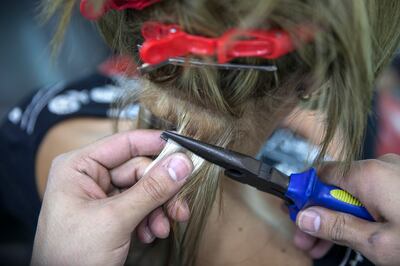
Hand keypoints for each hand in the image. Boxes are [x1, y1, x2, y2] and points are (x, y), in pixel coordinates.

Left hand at [31, 130, 192, 265]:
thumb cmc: (69, 257)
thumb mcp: (114, 220)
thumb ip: (150, 190)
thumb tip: (180, 164)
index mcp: (78, 167)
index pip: (125, 143)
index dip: (155, 144)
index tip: (183, 149)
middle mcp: (91, 177)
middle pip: (140, 169)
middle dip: (161, 190)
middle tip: (179, 205)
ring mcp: (102, 196)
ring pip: (145, 189)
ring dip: (159, 208)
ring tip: (163, 227)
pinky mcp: (112, 213)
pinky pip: (142, 205)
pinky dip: (151, 218)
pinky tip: (151, 233)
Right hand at [295, 154, 399, 265]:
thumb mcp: (379, 243)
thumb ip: (338, 228)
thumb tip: (306, 218)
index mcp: (369, 174)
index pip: (318, 176)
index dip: (302, 198)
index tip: (294, 216)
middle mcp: (379, 167)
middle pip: (333, 188)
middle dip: (318, 214)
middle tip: (307, 240)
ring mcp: (391, 174)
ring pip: (351, 194)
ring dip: (337, 217)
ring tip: (323, 244)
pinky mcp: (399, 184)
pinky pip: (369, 195)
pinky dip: (357, 213)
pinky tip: (349, 233)